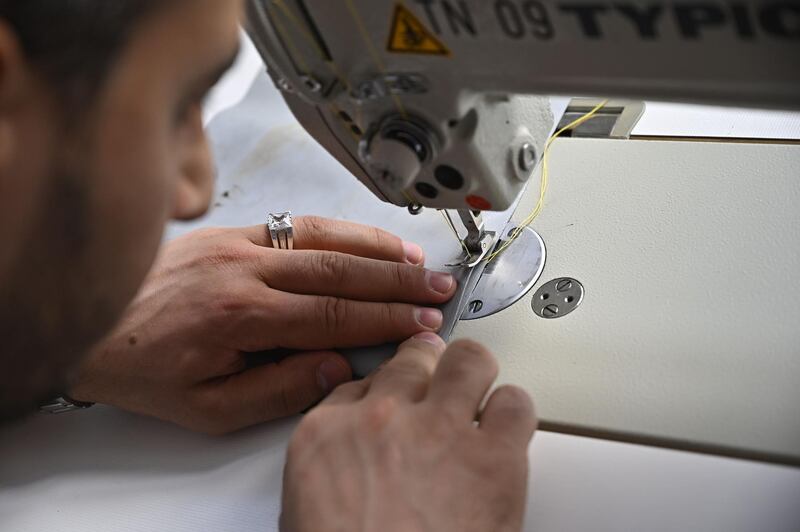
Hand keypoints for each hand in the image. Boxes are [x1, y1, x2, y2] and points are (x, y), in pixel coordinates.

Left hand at [69, 216, 456, 433]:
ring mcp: (237, 243)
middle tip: (438, 287)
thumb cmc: (145, 368)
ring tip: (416, 260)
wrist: (92, 325)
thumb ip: (278, 389)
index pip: (333, 315)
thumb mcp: (210, 408)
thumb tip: (336, 366)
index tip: (421, 323)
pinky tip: (364, 238)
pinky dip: (338, 230)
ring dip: (376, 247)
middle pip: (339, 270)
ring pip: (323, 238)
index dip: (385, 319)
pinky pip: (296, 223)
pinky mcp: (230, 231)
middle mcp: (243, 270)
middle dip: (397, 281)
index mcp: (239, 315)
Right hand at [281, 335, 535, 531]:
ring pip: (469, 361)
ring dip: (475, 380)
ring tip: (480, 403)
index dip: (384, 392)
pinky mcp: (493, 457)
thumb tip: (356, 467)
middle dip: (428, 370)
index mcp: (326, 435)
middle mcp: (383, 419)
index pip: (358, 385)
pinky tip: (506, 435)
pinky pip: (516, 404)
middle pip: (413, 360)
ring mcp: (440, 430)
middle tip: (440, 387)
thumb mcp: (309, 511)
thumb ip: (336, 470)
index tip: (396, 403)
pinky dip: (514, 415)